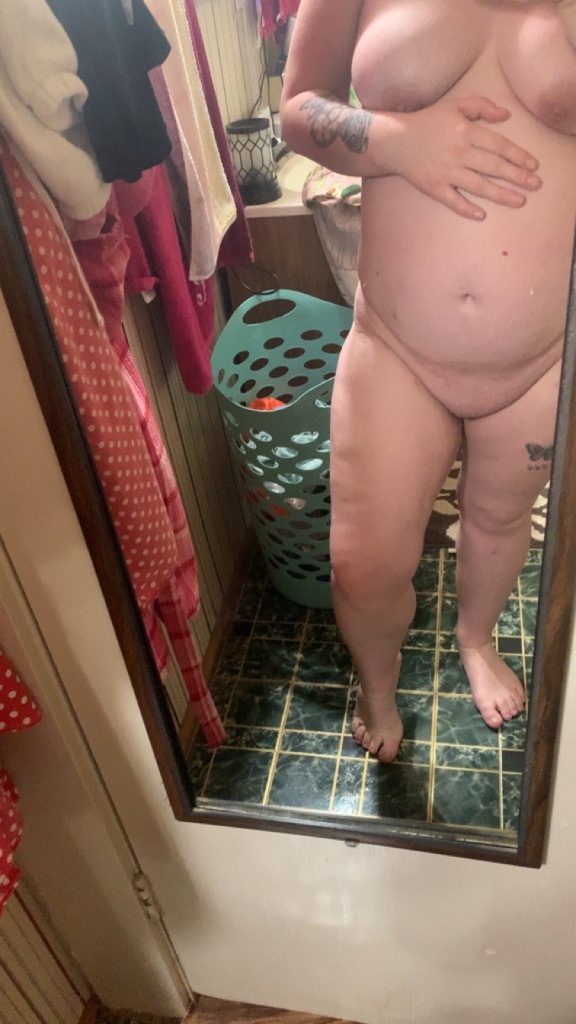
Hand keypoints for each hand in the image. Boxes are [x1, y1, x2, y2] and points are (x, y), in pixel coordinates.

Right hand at [391, 96, 541, 219]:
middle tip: (536, 185)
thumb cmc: (428, 122)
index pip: (499, 145)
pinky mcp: (434, 187)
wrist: (395, 141)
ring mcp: (446, 172)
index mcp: (466, 131)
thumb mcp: (455, 105)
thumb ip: (482, 106)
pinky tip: (482, 215)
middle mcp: (459, 152)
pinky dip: (467, 208)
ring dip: (501, 195)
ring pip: (479, 186)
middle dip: (517, 177)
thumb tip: (506, 115)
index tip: (534, 165)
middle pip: (494, 167)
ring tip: (519, 201)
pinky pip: (453, 201)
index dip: (519, 155)